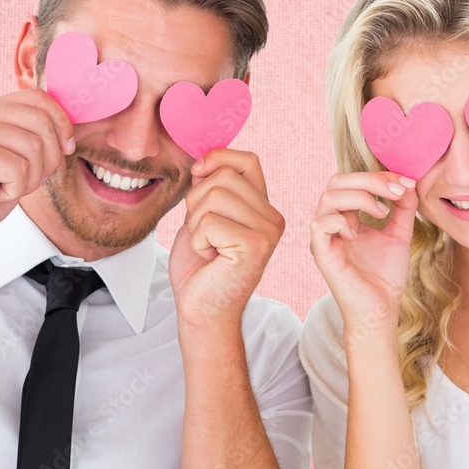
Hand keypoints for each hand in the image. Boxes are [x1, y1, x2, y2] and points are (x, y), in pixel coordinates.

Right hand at [0, 89, 74, 254]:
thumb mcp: (16, 157)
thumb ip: (35, 134)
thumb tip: (71, 125)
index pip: (38, 98)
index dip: (62, 124)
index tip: (66, 149)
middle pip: (41, 121)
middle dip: (49, 157)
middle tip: (25, 180)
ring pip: (34, 146)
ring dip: (30, 178)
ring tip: (4, 187)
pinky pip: (19, 168)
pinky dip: (15, 190)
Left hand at [168, 149, 284, 328]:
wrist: (202, 310)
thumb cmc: (201, 267)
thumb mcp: (203, 217)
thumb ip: (210, 189)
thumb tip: (204, 160)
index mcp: (264, 207)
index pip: (247, 160)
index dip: (219, 158)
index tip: (197, 173)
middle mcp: (272, 218)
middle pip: (224, 177)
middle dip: (197, 201)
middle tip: (202, 232)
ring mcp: (267, 232)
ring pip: (214, 197)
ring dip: (196, 223)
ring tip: (207, 245)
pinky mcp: (255, 247)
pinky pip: (209, 222)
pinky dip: (198, 240)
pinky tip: (210, 257)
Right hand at [309, 171, 417, 331]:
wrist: (381, 309)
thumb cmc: (385, 276)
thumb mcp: (399, 234)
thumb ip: (403, 208)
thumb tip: (408, 183)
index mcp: (347, 216)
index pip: (354, 181)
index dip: (380, 176)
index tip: (406, 183)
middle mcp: (332, 222)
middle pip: (337, 181)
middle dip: (369, 180)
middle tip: (396, 192)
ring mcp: (324, 237)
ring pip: (328, 196)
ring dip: (360, 197)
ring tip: (382, 213)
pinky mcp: (320, 252)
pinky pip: (320, 223)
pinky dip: (342, 221)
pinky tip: (358, 234)